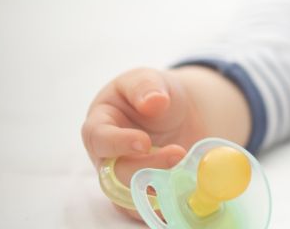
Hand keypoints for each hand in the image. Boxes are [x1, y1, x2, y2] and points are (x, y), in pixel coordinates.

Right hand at [82, 67, 206, 219]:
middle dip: (147, 167)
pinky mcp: (145, 196)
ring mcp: (125, 180)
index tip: (144, 141)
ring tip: (187, 170)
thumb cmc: (153, 93)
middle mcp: (108, 158)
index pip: (98, 138)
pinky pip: (151, 210)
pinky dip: (171, 204)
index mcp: (100, 124)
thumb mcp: (147, 79)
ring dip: (160, 189)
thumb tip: (153, 101)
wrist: (178, 113)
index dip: (118, 142)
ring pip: (132, 198)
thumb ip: (145, 87)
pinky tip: (191, 189)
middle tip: (178, 152)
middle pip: (115, 174)